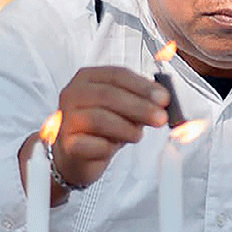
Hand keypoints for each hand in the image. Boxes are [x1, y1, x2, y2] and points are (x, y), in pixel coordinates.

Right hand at [23, 66, 169, 195]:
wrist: (77, 155)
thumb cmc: (102, 127)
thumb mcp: (124, 109)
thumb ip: (142, 101)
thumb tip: (164, 102)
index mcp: (88, 77)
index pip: (117, 75)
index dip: (143, 86)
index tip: (164, 98)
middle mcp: (73, 94)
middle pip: (108, 95)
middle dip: (139, 107)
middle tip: (161, 118)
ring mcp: (67, 118)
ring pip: (99, 119)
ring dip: (126, 128)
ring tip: (137, 135)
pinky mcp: (66, 144)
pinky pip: (91, 144)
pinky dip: (108, 147)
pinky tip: (113, 147)